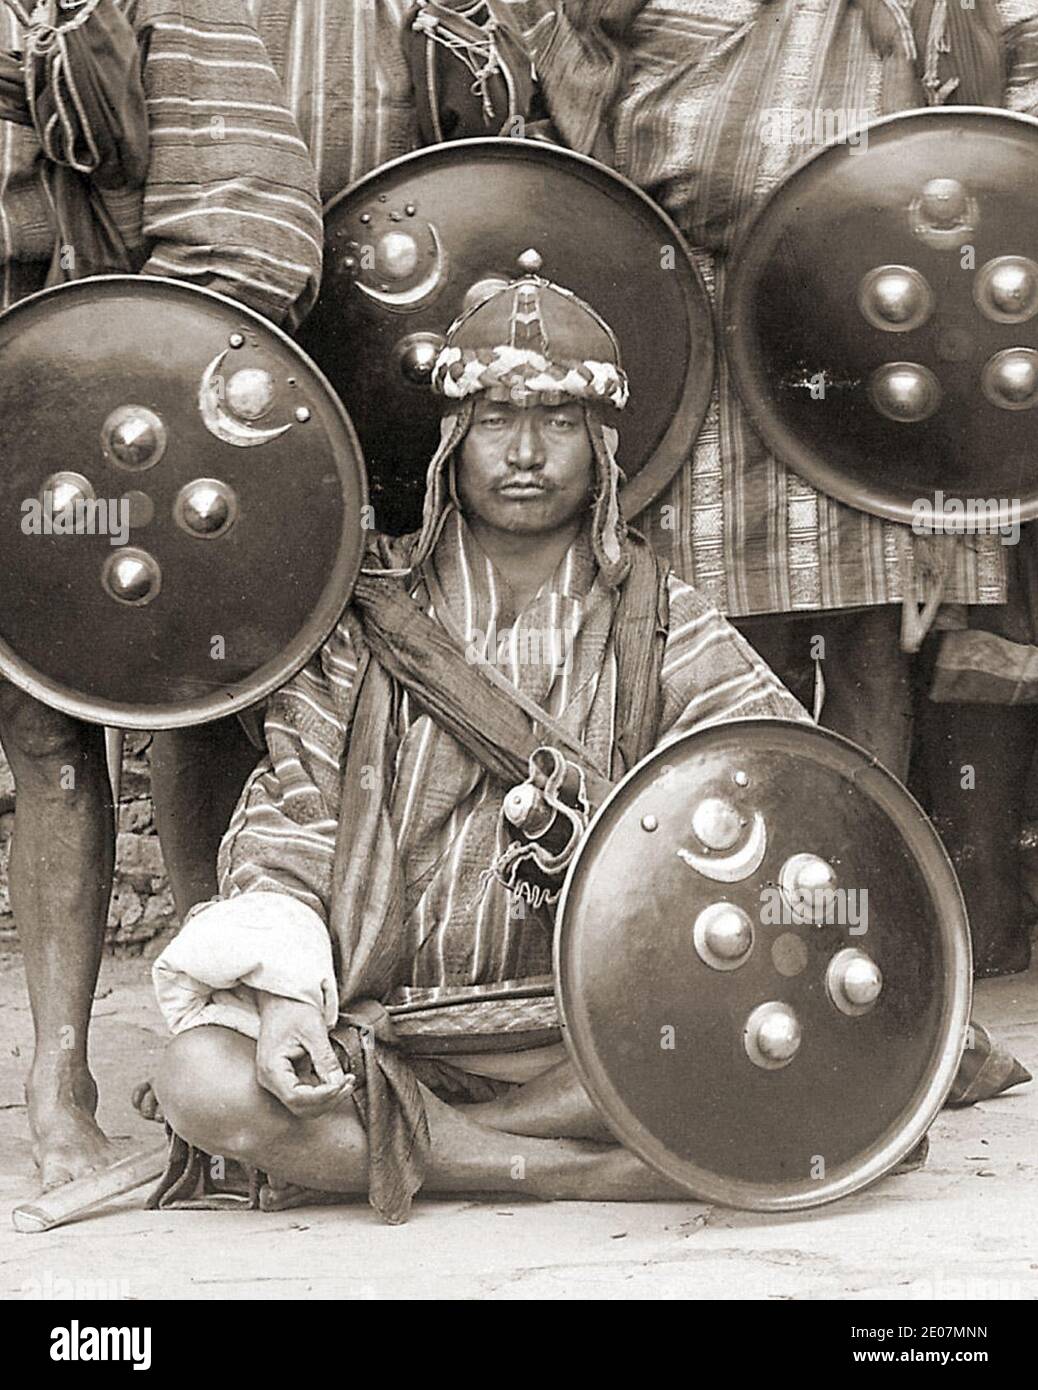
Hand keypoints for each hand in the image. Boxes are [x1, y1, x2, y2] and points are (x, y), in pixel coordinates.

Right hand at [255, 993, 354, 1117]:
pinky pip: (306, 1093)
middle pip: (301, 1106)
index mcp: (272, 1068)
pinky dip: (323, 1091)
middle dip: (328, 1099)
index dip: (322, 1096)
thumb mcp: (313, 1030)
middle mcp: (271, 1079)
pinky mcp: (287, 1076)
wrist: (282, 997)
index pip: (296, 1097)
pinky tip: (338, 1080)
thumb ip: (325, 1059)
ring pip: (304, 1104)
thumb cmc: (292, 1008)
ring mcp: (278, 1080)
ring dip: (327, 1098)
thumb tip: (338, 1083)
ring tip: (347, 1082)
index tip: (342, 1084)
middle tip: (348, 1083)